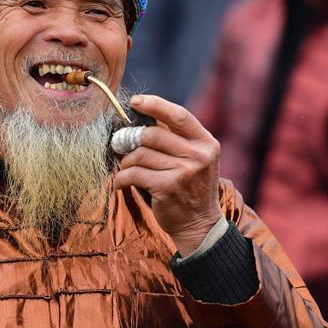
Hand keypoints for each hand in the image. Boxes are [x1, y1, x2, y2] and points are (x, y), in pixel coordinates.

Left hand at [114, 95, 222, 255]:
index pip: (179, 115)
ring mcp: (184, 172)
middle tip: (122, 145)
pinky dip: (121, 178)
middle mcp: (198, 156)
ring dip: (126, 161)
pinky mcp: (167, 188)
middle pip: (153, 134)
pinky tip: (121, 183)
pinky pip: (133, 174)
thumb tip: (141, 119)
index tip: (135, 102)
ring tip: (125, 168)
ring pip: (140, 154)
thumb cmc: (190, 188)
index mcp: (206, 143)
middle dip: (132, 139)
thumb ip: (175, 140)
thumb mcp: (194, 160)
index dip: (155, 105)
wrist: (199, 225)